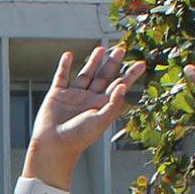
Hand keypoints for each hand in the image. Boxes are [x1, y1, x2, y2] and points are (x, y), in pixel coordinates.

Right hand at [25, 45, 144, 181]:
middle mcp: (89, 99)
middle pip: (104, 77)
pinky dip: (64, 66)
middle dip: (112, 63)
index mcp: (101, 105)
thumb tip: (123, 86)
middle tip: (121, 49)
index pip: (119, 86)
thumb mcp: (101, 121)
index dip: (130, 75)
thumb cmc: (78, 137)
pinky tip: (68, 56)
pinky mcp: (57, 95)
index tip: (141, 64)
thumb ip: (114, 103)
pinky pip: (61, 77)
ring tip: (101, 49)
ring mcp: (73, 96)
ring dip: (93, 61)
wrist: (53, 145)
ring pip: (85, 74)